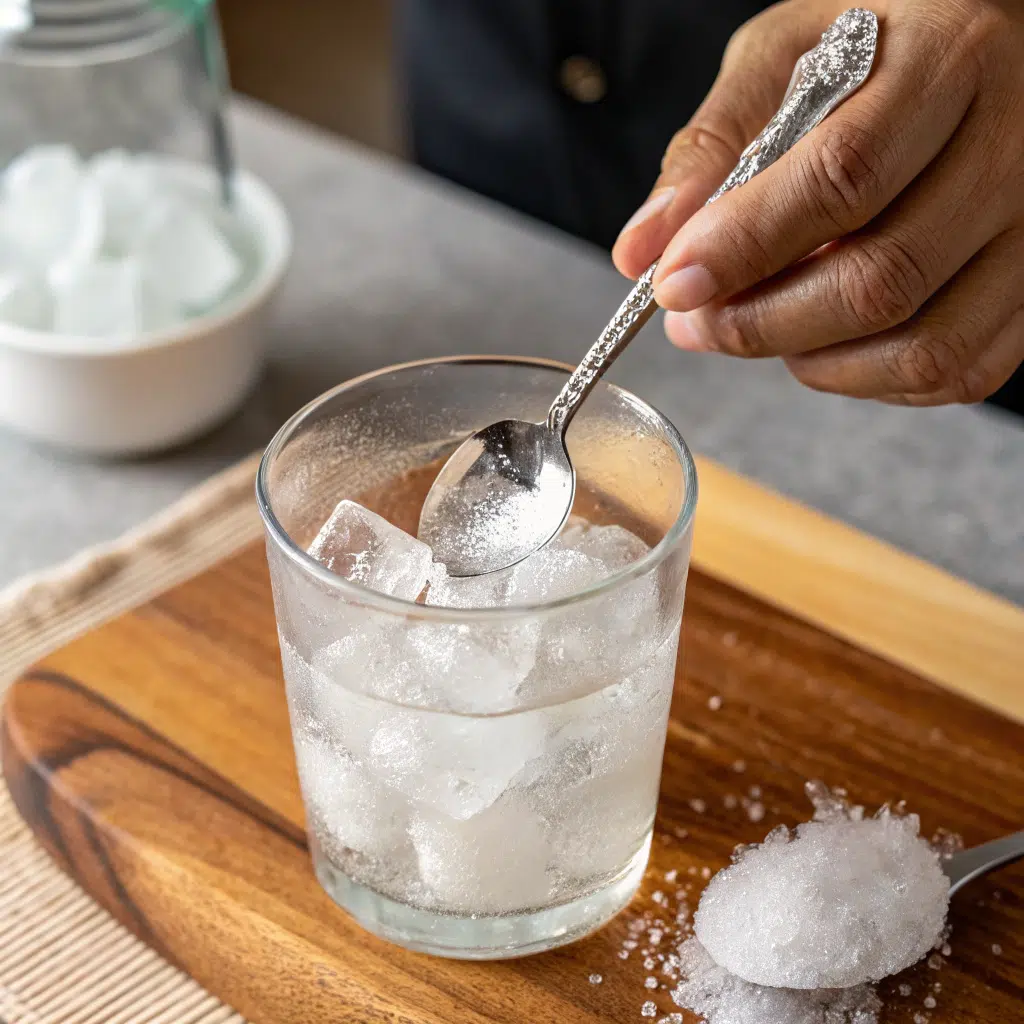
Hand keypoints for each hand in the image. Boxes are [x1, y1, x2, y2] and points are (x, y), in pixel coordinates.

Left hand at [612, 0, 1023, 405]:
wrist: (985, 44)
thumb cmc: (878, 43)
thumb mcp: (786, 55)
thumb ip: (712, 146)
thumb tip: (642, 250)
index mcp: (949, 60)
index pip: (843, 178)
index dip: (746, 246)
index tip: (674, 284)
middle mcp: (1015, 146)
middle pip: (881, 280)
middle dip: (761, 323)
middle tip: (697, 323)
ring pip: (925, 346)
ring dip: (815, 363)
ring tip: (760, 328)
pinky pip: (959, 370)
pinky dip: (872, 380)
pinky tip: (825, 344)